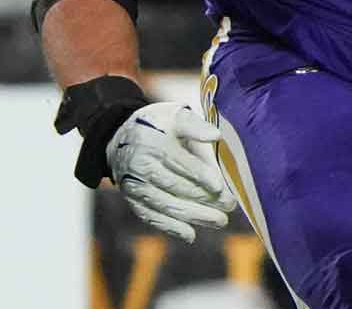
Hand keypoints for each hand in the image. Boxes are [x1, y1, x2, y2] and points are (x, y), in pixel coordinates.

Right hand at [106, 102, 237, 243]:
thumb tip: (216, 136)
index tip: (220, 187)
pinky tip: (190, 235)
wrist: (121, 136)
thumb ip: (196, 126)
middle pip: (175, 186)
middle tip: (230, 206)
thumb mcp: (176, 115)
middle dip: (204, 199)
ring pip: (165, 204)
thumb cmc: (160, 124)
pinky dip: (170, 227)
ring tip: (219, 222)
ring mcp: (134, 185)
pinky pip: (150, 215)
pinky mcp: (132, 199)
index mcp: (154, 142)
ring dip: (193, 216)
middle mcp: (140, 165)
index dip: (201, 175)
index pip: (181, 162)